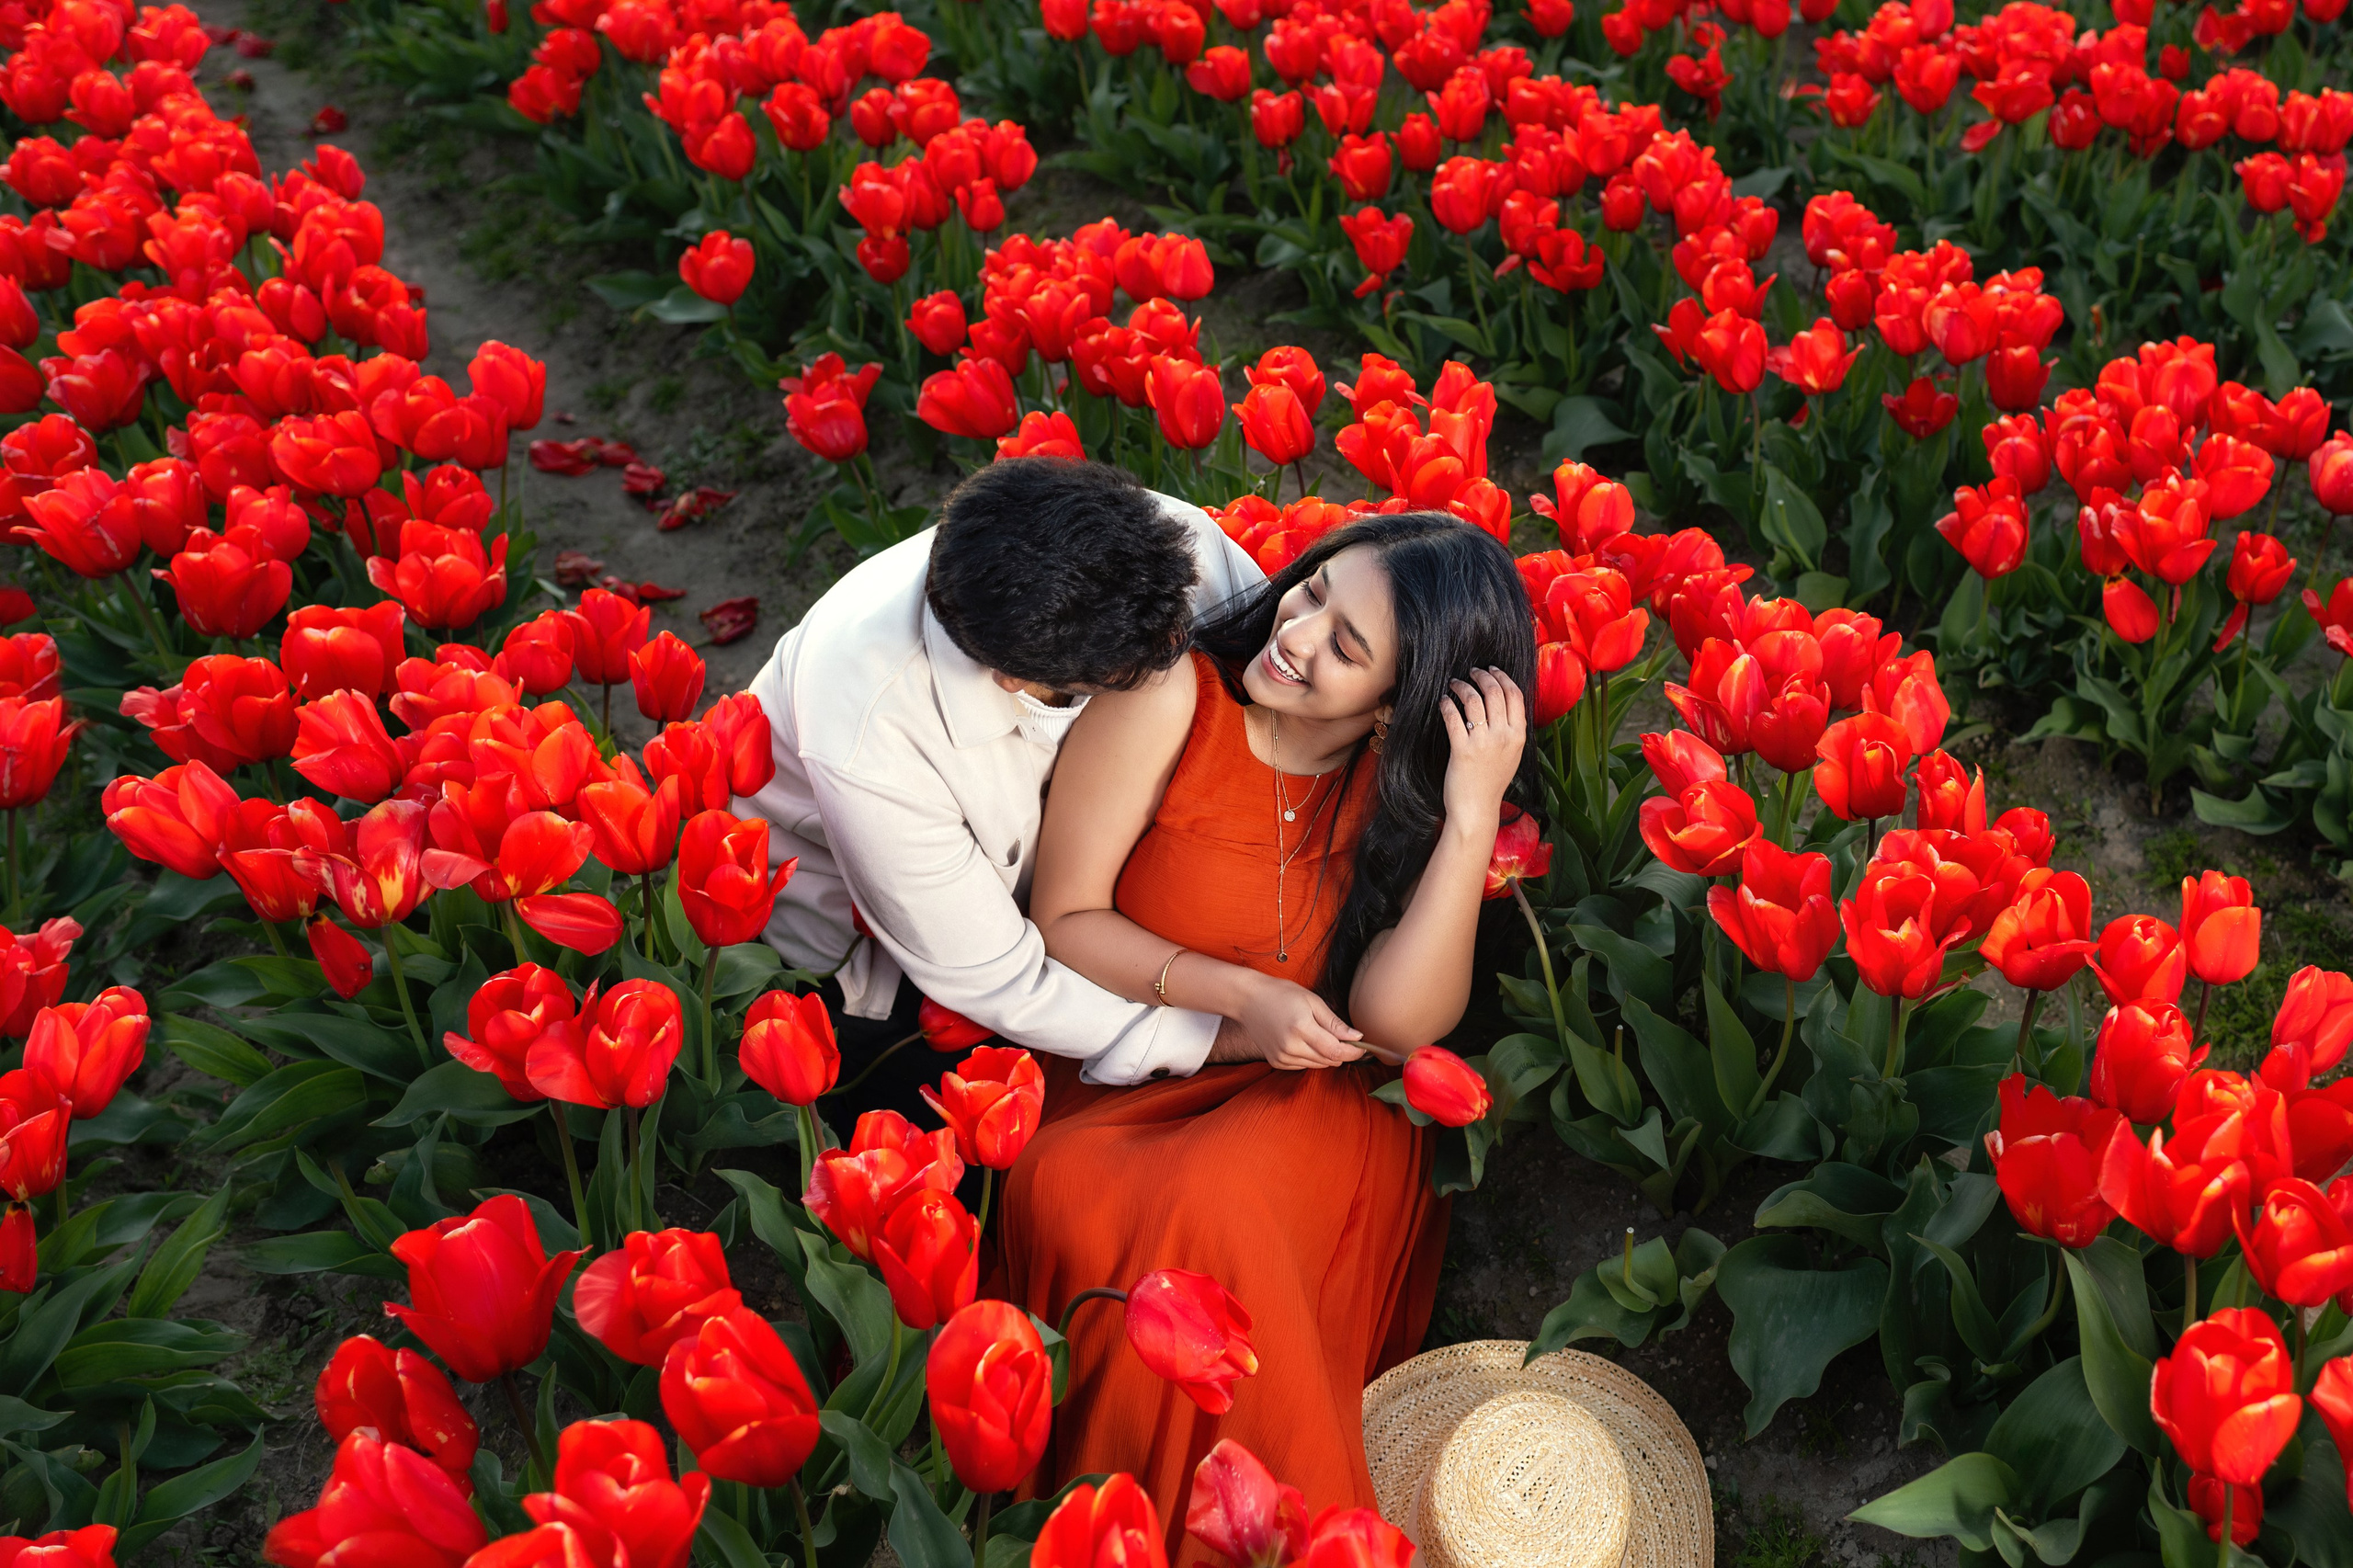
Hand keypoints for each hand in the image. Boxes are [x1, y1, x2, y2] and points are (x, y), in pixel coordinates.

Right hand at [1234, 974, 1364, 1069]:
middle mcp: (1290, 1046)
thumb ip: (1335, 1023)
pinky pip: (1304, 1065)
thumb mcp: (1312, 1001)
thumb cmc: (1281, 994)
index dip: (1353, 1052)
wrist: (1248, 1000)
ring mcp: (1282, 1057)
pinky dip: (1312, 1057)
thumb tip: (1357, 1037)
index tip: (1363, 1048)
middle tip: (1346, 1038)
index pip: (1335, 1050)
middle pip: (1328, 1060)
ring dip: (1327, 1055)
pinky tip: (1306, 1041)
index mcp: (1301, 1028)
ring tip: (1322, 1035)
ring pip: (1318, 1065)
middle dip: (1342, 1052)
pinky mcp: (1277, 1062)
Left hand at [1437, 666, 1527, 826]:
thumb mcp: (1512, 755)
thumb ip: (1511, 730)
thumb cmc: (1492, 782)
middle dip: (1482, 676)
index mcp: (1519, 736)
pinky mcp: (1462, 750)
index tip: (1492, 670)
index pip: (1515, 695)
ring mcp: (1483, 743)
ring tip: (1455, 684)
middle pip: (1495, 692)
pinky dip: (1447, 704)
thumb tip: (1502, 703)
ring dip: (1462, 686)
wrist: (1477, 808)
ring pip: (1474, 700)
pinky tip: (1444, 701)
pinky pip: (1454, 717)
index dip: (1503, 677)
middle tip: (1472, 672)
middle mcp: (1504, 736)